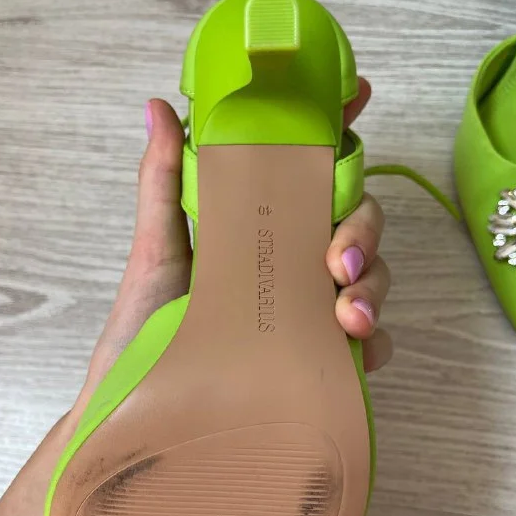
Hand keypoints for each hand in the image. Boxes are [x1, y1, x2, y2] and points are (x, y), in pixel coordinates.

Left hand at [75, 78, 390, 415]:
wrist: (144, 418)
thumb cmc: (141, 334)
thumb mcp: (155, 253)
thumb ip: (163, 182)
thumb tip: (158, 105)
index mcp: (256, 229)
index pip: (308, 173)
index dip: (339, 133)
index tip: (357, 97)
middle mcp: (289, 266)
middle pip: (354, 223)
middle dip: (364, 230)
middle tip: (342, 260)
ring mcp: (308, 314)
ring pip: (371, 279)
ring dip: (374, 287)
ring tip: (347, 315)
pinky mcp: (319, 364)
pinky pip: (367, 344)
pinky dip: (374, 341)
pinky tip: (358, 349)